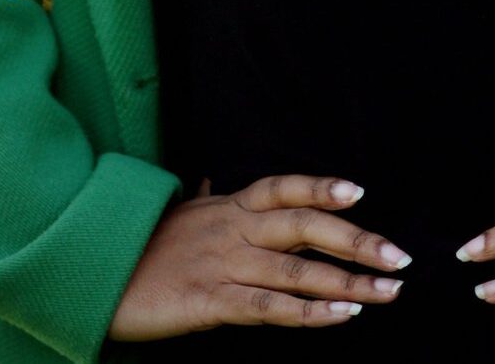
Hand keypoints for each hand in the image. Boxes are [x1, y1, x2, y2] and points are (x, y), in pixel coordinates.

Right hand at [107, 171, 413, 339]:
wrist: (93, 275)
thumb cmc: (140, 246)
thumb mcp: (179, 214)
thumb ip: (208, 200)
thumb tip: (214, 179)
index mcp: (228, 206)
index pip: (283, 188)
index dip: (321, 187)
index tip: (361, 192)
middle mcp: (232, 229)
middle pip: (304, 226)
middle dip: (356, 239)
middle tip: (401, 255)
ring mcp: (223, 265)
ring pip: (297, 270)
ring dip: (348, 281)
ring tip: (388, 290)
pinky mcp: (209, 303)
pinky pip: (269, 307)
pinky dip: (308, 312)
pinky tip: (340, 315)